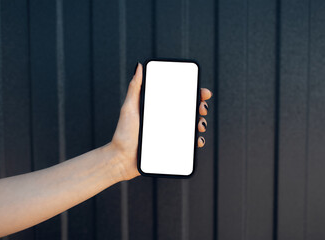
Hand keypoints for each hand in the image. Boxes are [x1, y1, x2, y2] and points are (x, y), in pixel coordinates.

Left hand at [106, 63, 211, 180]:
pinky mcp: (172, 147)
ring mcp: (170, 134)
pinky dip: (196, 141)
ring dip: (201, 124)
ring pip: (192, 127)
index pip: (179, 98)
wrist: (122, 159)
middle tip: (201, 108)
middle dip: (200, 107)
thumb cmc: (123, 134)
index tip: (202, 92)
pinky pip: (188, 144)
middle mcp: (166, 120)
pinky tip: (197, 140)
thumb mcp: (129, 108)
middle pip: (189, 111)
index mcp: (159, 109)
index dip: (194, 94)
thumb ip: (135, 88)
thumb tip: (138, 66)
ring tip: (200, 125)